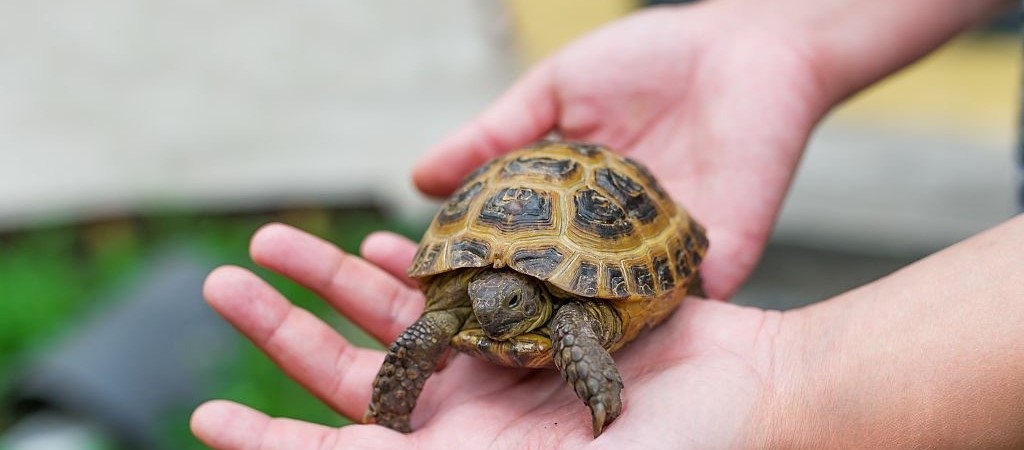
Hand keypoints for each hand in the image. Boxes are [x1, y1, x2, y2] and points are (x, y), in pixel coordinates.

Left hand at [190, 223, 783, 448]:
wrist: (758, 394)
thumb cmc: (680, 448)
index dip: (276, 443)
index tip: (209, 418)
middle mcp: (472, 422)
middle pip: (354, 376)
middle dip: (284, 332)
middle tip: (222, 283)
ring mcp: (500, 368)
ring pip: (395, 319)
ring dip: (333, 280)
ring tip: (276, 240)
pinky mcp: (535, 319)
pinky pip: (460, 284)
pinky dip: (417, 262)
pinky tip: (380, 236)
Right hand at [413, 4, 831, 298]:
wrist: (747, 49)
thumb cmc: (651, 60)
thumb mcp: (556, 92)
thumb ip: (495, 136)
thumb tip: (419, 179)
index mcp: (574, 205)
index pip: (517, 251)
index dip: (478, 271)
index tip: (432, 288)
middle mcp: (611, 241)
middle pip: (555, 293)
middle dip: (512, 314)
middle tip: (466, 329)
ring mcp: (660, 260)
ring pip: (607, 315)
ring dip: (566, 330)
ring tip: (515, 345)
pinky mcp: (711, 265)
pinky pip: (673, 312)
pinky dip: (639, 327)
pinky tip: (595, 336)